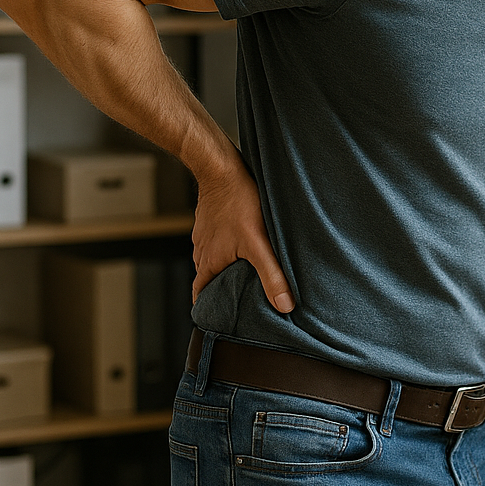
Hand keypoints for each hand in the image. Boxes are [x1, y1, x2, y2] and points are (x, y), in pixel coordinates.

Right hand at [190, 162, 293, 312]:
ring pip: (213, 259)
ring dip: (226, 267)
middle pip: (208, 278)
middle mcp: (202, 251)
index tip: (220, 317)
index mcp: (208, 263)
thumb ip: (271, 275)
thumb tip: (284, 306)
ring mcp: (204, 235)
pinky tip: (244, 243)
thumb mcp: (259, 244)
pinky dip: (228, 247)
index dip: (210, 308)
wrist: (222, 168)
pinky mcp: (210, 220)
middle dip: (223, 289)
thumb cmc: (239, 203)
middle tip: (242, 296)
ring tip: (246, 272)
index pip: (201, 295)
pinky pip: (217, 241)